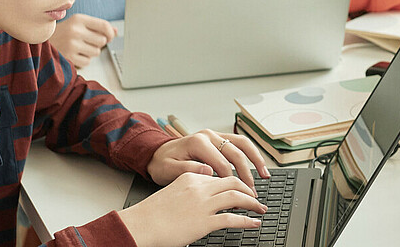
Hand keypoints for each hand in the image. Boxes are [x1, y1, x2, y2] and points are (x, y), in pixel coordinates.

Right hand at [49, 14, 115, 68]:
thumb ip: (97, 26)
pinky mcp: (68, 57)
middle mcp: (75, 31)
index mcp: (78, 19)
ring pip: (96, 52)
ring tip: (80, 47)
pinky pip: (88, 62)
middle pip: (102, 40)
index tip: (109, 36)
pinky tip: (75, 54)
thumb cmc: (62, 32)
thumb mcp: (78, 24)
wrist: (40, 43)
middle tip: (88, 41)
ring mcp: (71, 45)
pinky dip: (84, 60)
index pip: (104, 25)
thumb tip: (115, 31)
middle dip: (98, 43)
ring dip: (91, 52)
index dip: (110, 32)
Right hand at [119, 172, 266, 246]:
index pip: (220, 175)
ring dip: (252, 203)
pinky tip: (253, 223)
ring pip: (236, 197)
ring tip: (259, 209)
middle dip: (248, 189)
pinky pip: (232, 218)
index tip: (242, 189)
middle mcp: (200, 188)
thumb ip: (191, 188)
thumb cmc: (152, 213)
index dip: (235, 183)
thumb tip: (206, 192)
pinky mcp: (204, 222)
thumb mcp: (173, 191)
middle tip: (255, 197)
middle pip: (233, 182)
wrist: (140, 224)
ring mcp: (203, 204)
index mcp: (192, 177)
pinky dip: (246, 221)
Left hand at [148, 130, 270, 194]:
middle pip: (236, 153)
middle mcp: (209, 136)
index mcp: (198, 143)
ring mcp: (215, 135)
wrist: (156, 154)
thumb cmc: (162, 164)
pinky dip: (251, 155)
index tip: (235, 198)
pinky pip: (239, 144)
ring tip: (265, 175)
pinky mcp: (218, 138)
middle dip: (247, 174)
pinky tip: (257, 166)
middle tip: (253, 192)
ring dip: (256, 160)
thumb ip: (188, 169)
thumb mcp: (168, 170)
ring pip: (243, 144)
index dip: (231, 183)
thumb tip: (208, 171)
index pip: (222, 164)